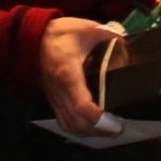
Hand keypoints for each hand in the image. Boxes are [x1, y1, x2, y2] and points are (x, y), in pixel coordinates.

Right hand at [38, 15, 124, 137]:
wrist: (33, 37)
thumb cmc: (60, 33)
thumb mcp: (86, 29)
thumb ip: (108, 35)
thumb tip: (126, 41)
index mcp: (68, 74)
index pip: (81, 105)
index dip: (97, 118)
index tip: (114, 120)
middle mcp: (60, 91)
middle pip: (77, 122)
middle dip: (98, 129)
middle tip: (118, 127)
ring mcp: (54, 97)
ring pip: (69, 125)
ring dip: (89, 131)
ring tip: (108, 129)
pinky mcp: (52, 99)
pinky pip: (63, 121)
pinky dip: (78, 128)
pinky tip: (92, 126)